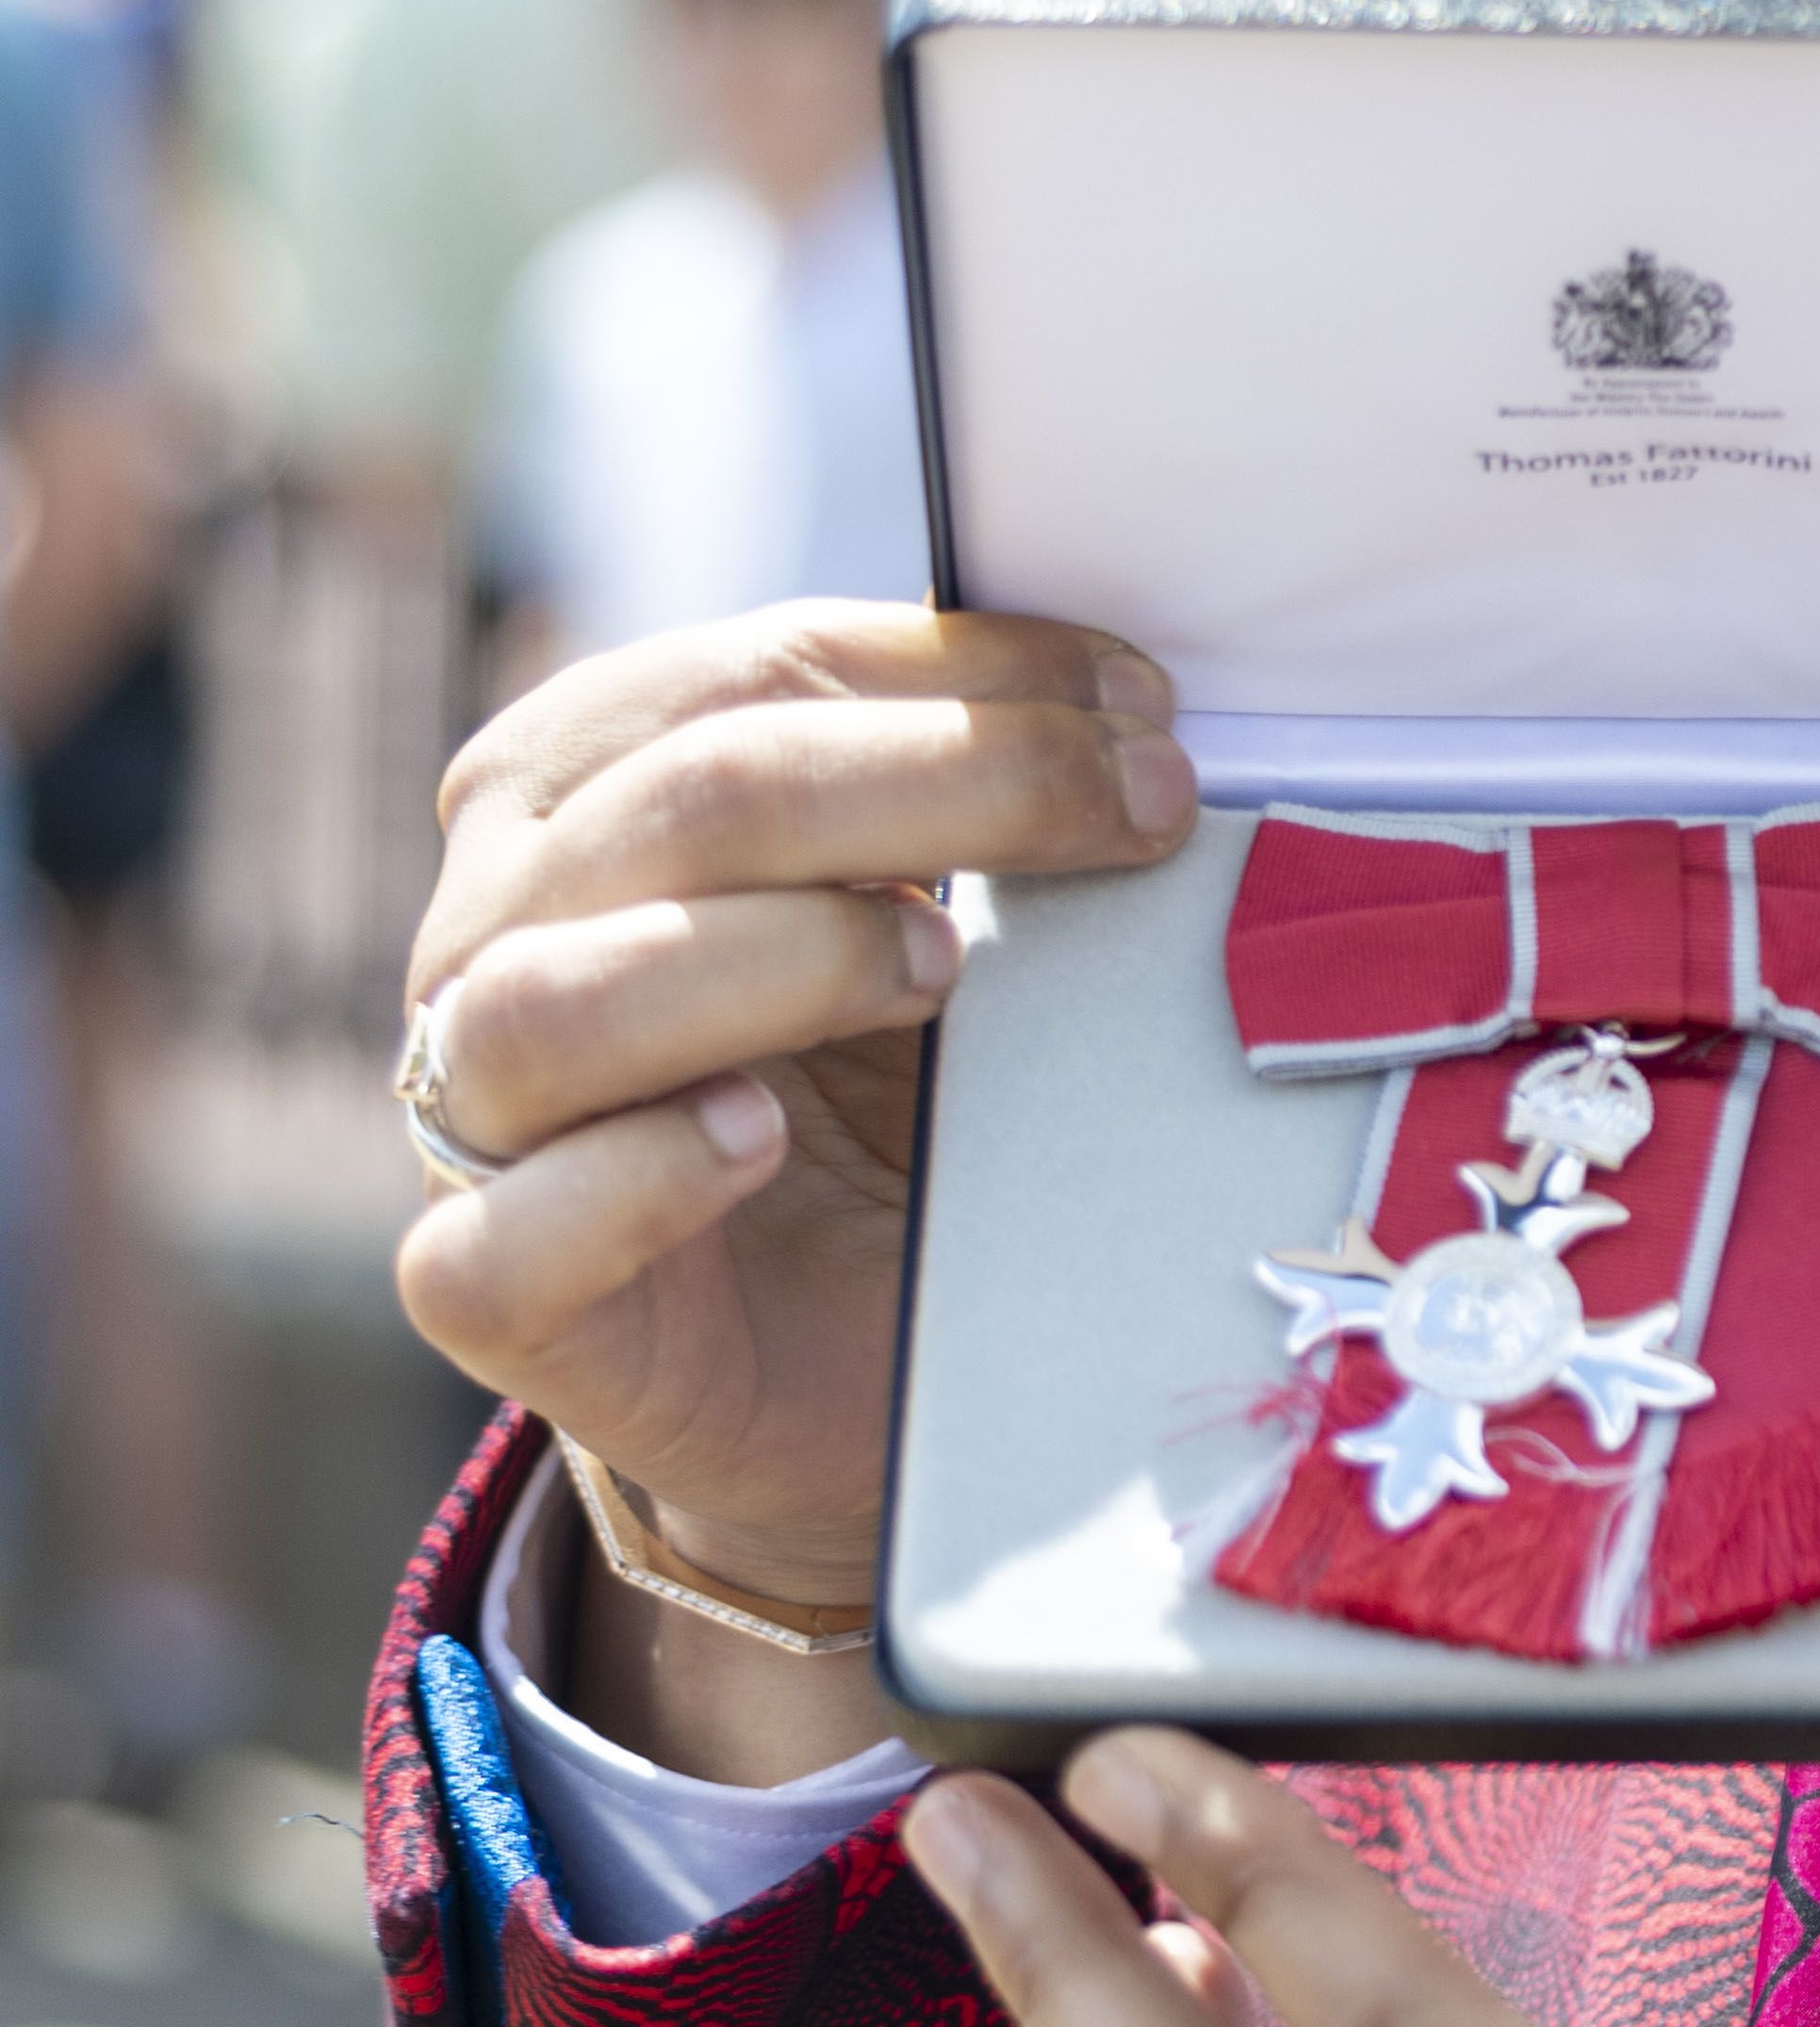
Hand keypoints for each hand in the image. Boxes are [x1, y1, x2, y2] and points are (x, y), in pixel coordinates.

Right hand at [395, 603, 1200, 1773]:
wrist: (845, 1354)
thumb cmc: (893, 1101)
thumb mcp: (938, 919)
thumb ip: (970, 809)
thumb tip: (1134, 717)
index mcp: (584, 783)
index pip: (758, 672)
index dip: (967, 674)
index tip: (1146, 706)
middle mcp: (493, 927)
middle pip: (684, 801)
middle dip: (946, 778)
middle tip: (1142, 807)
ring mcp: (466, 1118)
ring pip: (551, 999)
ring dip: (776, 958)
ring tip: (940, 965)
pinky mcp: (487, 1294)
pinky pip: (499, 1244)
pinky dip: (633, 1182)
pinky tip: (755, 1143)